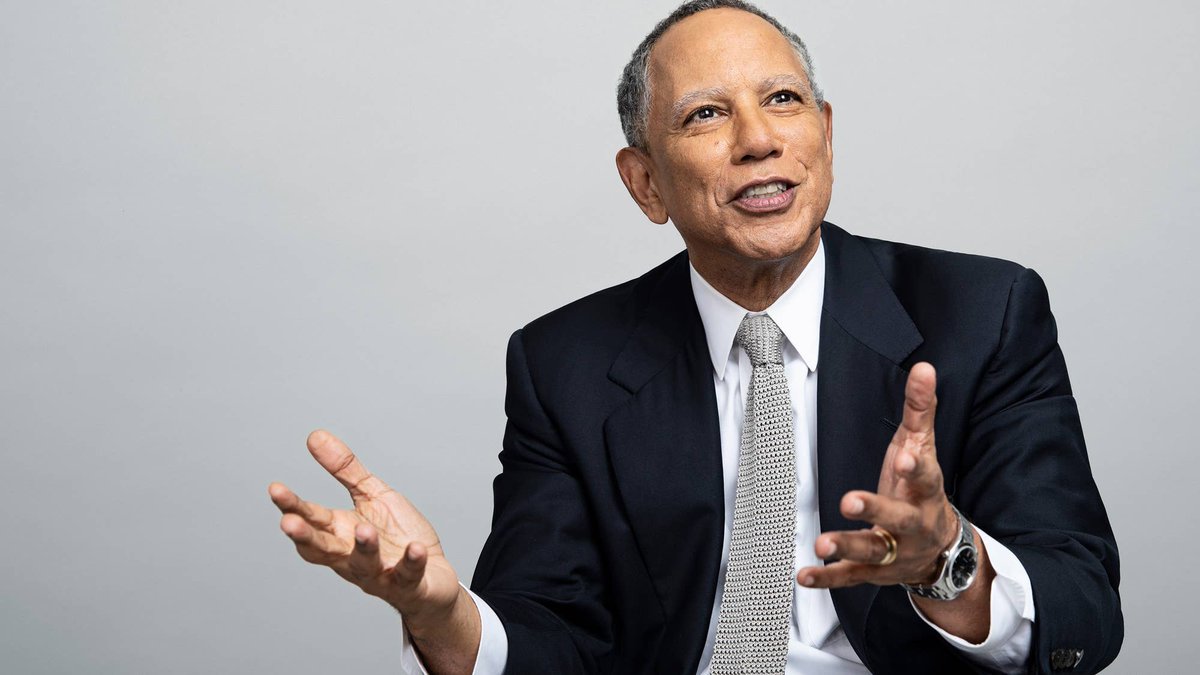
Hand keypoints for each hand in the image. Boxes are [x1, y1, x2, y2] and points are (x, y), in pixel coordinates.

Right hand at [268, 430, 462, 625]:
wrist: (431, 577)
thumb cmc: (396, 536)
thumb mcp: (372, 496)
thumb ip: (345, 471)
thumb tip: (315, 436)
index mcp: (341, 533)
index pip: (311, 519)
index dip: (293, 506)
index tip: (276, 489)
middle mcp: (352, 557)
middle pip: (323, 549)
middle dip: (305, 536)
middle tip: (288, 523)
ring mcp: (380, 573)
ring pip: (365, 565)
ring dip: (363, 549)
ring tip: (364, 530)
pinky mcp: (409, 584)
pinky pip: (408, 575)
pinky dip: (411, 562)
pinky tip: (415, 549)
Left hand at [797, 362, 958, 588]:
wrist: (940, 548)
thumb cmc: (922, 489)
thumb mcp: (923, 447)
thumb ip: (920, 409)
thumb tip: (924, 367)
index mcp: (927, 489)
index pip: (926, 475)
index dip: (915, 467)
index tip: (903, 457)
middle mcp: (915, 523)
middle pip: (900, 518)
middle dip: (876, 510)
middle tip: (849, 500)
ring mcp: (896, 550)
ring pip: (874, 551)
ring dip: (848, 546)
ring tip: (821, 543)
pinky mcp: (876, 571)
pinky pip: (851, 576)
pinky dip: (828, 577)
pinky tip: (804, 575)